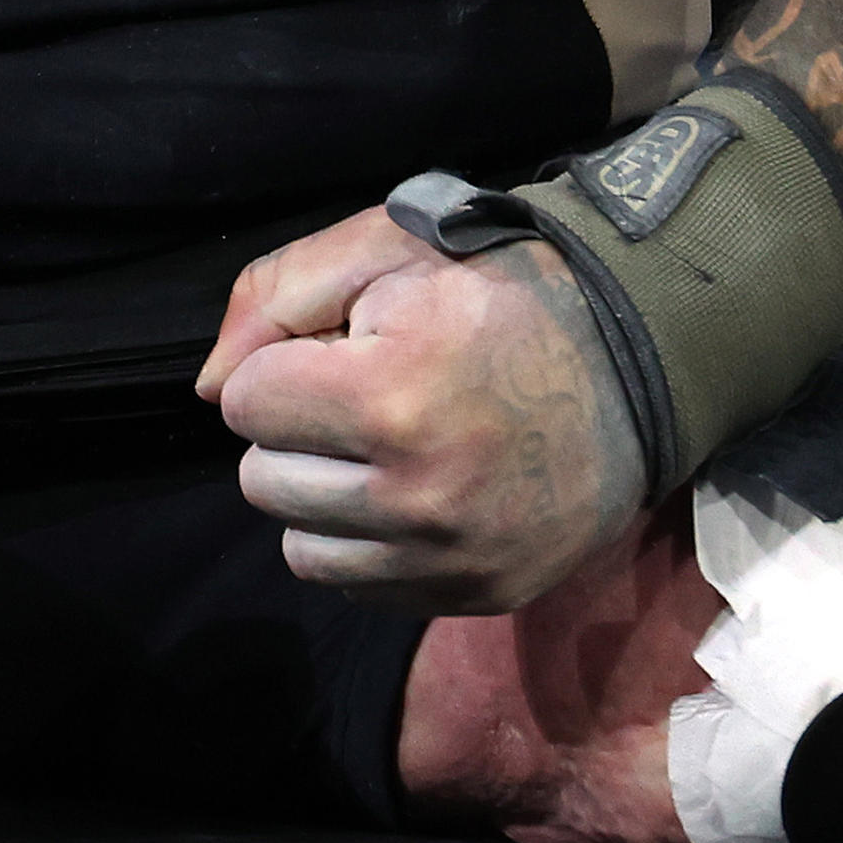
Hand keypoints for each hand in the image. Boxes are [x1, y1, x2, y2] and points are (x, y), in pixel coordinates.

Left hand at [196, 204, 645, 612]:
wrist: (635, 358)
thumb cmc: (496, 291)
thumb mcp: (385, 248)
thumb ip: (275, 297)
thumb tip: (207, 390)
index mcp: (390, 396)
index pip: (243, 403)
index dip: (283, 366)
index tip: (342, 350)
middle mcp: (419, 494)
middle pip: (262, 482)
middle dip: (295, 432)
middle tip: (364, 396)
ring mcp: (453, 556)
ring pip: (301, 546)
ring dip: (323, 495)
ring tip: (384, 448)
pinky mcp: (480, 594)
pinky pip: (360, 586)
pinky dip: (368, 543)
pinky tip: (414, 491)